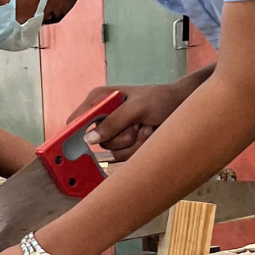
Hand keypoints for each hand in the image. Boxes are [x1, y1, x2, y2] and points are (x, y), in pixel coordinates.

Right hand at [73, 84, 187, 160]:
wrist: (179, 107)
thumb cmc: (159, 99)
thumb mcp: (136, 108)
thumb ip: (113, 121)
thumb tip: (89, 139)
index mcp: (99, 100)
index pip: (76, 120)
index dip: (74, 133)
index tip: (80, 144)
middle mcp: (103, 117)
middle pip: (97, 142)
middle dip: (120, 137)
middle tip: (136, 124)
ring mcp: (114, 131)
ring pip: (113, 151)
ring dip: (133, 142)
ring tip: (145, 127)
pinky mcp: (125, 143)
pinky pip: (124, 156)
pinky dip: (139, 147)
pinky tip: (147, 133)